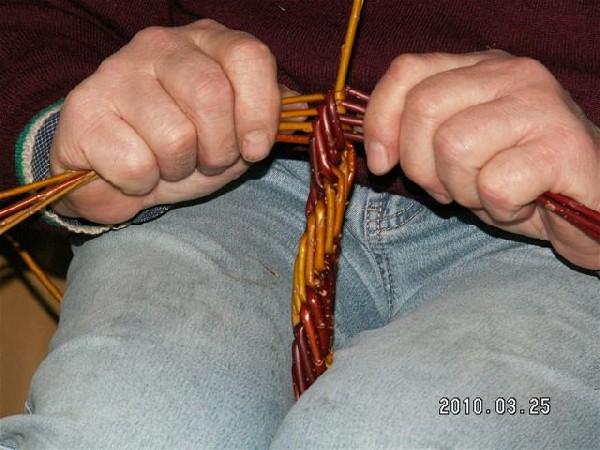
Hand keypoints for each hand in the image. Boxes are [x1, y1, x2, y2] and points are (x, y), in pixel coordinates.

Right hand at [50, 19, 279, 223]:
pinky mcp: (84, 108)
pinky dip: (143, 183)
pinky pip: (136, 165)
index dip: (260, 111)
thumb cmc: (185, 146)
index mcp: (207, 42)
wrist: (120, 173)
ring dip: (179, 168)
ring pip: (175, 136)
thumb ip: (267, 116)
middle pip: (211, 95)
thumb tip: (297, 108)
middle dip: (219, 149)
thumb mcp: (235, 132)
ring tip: (168, 163)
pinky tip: (135, 170)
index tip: (254, 148)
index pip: (249, 57)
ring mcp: (118, 71)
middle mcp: (162, 45)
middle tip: (207, 161)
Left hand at [363, 50, 599, 268]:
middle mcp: (512, 74)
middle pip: (424, 108)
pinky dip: (498, 209)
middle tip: (450, 189)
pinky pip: (493, 185)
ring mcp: (541, 105)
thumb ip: (418, 135)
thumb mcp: (457, 151)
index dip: (380, 121)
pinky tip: (521, 205)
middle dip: (421, 166)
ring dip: (463, 190)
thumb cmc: (517, 180)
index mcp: (481, 68)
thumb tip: (376, 151)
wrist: (590, 209)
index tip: (383, 163)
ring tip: (492, 194)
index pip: (407, 71)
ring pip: (454, 147)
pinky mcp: (563, 146)